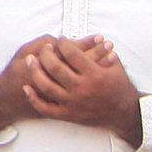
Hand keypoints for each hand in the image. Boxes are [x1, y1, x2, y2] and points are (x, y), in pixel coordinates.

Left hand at [24, 34, 144, 143]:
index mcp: (95, 75)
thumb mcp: (116, 67)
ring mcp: (74, 103)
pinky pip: (46, 108)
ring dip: (35, 71)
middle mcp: (83, 89)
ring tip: (30, 60)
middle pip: (55, 67)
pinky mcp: (69, 115)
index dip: (63, 43)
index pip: (71, 53)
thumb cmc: (120, 89)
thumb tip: (93, 37)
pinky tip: (27, 87)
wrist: (125, 114)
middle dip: (46, 53)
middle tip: (46, 48)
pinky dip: (34, 98)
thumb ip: (103, 51)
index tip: (61, 39)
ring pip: (46, 85)